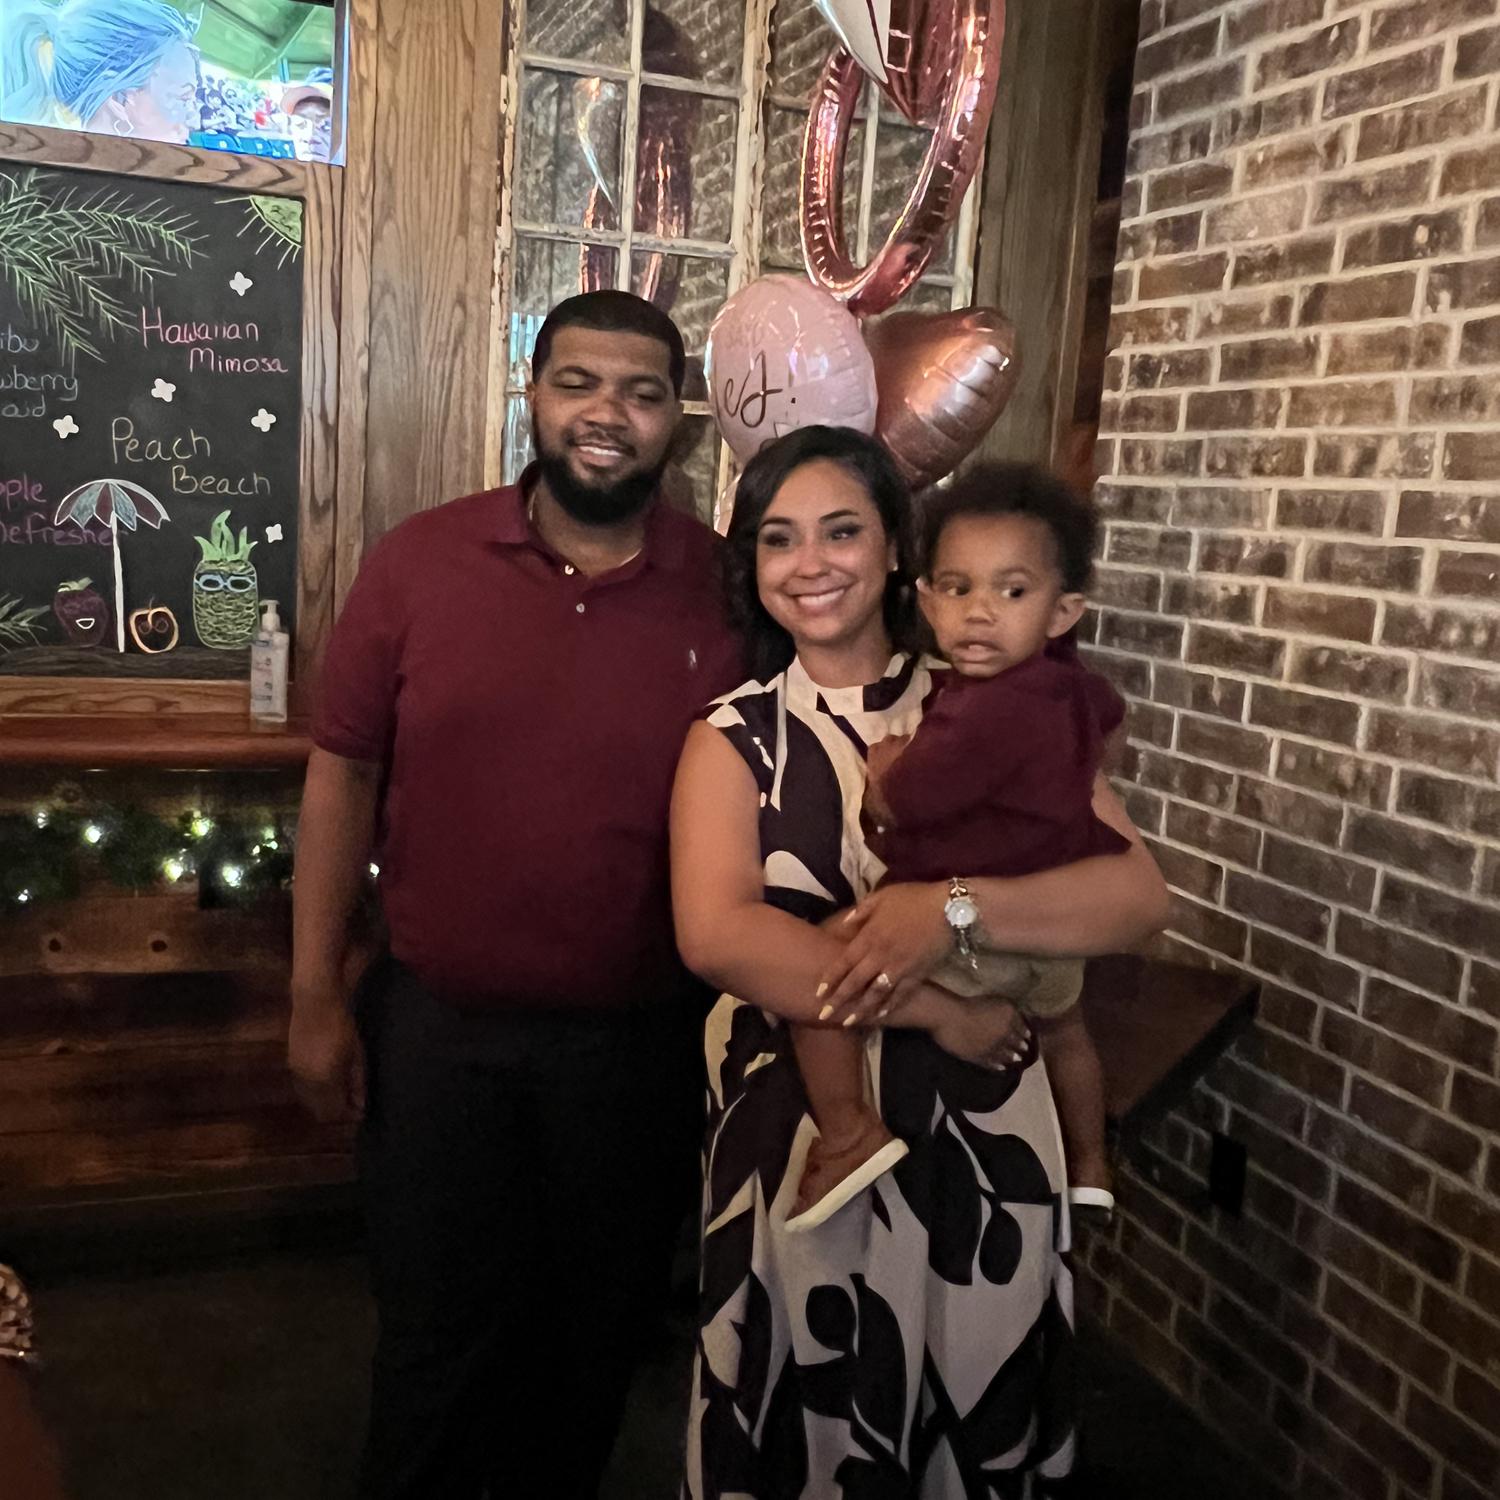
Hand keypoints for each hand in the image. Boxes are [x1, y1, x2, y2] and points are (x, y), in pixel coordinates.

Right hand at [288, 975, 362, 1120]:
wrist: (314, 1002)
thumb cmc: (342, 1025)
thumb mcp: (357, 1054)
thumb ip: (357, 1082)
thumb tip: (360, 1105)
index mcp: (324, 1080)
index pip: (332, 1112)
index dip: (347, 1115)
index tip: (360, 1109)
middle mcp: (306, 1082)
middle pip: (318, 1111)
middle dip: (335, 1110)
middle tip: (352, 1101)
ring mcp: (295, 1073)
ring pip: (309, 1100)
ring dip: (324, 1101)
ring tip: (342, 1089)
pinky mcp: (291, 1063)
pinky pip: (302, 1088)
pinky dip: (315, 1090)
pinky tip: (328, 1078)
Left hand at [817, 882, 950, 1025]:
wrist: (948, 908)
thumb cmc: (913, 899)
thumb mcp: (882, 897)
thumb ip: (861, 911)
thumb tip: (844, 923)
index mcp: (869, 936)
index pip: (844, 962)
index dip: (830, 979)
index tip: (818, 993)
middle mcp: (880, 956)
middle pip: (855, 982)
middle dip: (838, 1000)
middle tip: (824, 1015)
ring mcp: (899, 968)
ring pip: (875, 993)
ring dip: (861, 1009)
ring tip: (848, 1023)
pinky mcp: (917, 975)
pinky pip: (901, 994)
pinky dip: (890, 1006)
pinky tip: (880, 1016)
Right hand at [929, 995, 1032, 1069]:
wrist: (947, 1015)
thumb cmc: (966, 1002)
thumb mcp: (993, 1000)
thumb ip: (1007, 1010)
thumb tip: (1016, 1020)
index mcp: (1009, 1015)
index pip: (1025, 1028)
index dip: (1026, 1033)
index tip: (1028, 1037)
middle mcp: (1006, 1032)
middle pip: (1020, 1044)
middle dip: (1022, 1048)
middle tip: (1024, 1051)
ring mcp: (994, 1047)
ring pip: (1009, 1056)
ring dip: (1012, 1059)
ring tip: (1015, 1061)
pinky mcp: (981, 1057)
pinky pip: (994, 1064)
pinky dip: (998, 1066)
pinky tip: (1001, 1067)